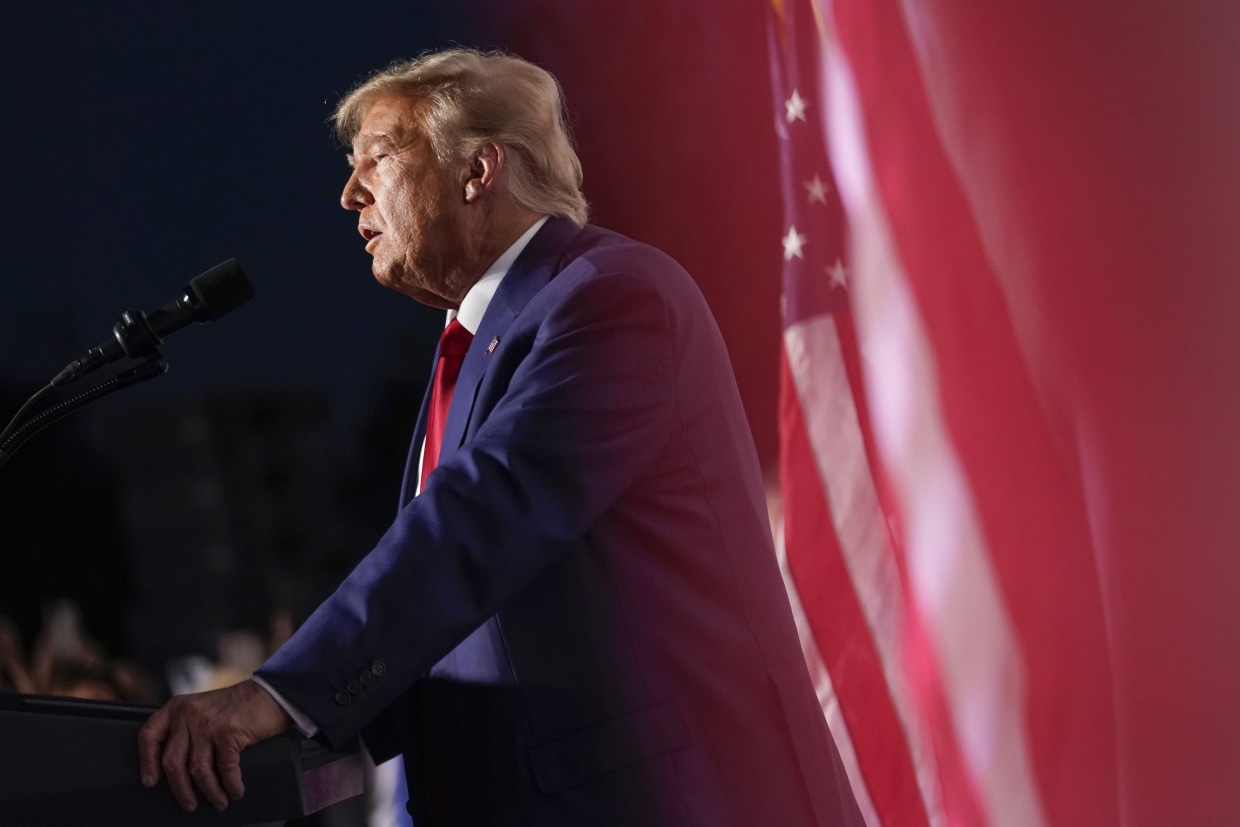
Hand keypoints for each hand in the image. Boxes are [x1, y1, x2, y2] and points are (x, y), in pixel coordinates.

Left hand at [137, 678, 292, 811]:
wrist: (268, 694)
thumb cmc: (236, 706)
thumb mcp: (201, 709)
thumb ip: (185, 728)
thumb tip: (175, 769)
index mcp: (176, 707)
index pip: (149, 736)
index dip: (147, 763)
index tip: (150, 782)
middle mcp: (187, 714)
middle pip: (172, 761)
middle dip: (180, 789)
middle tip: (188, 804)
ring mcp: (207, 724)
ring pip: (198, 770)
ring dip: (209, 792)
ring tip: (218, 802)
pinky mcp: (228, 732)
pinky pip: (224, 769)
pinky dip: (230, 785)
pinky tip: (235, 791)